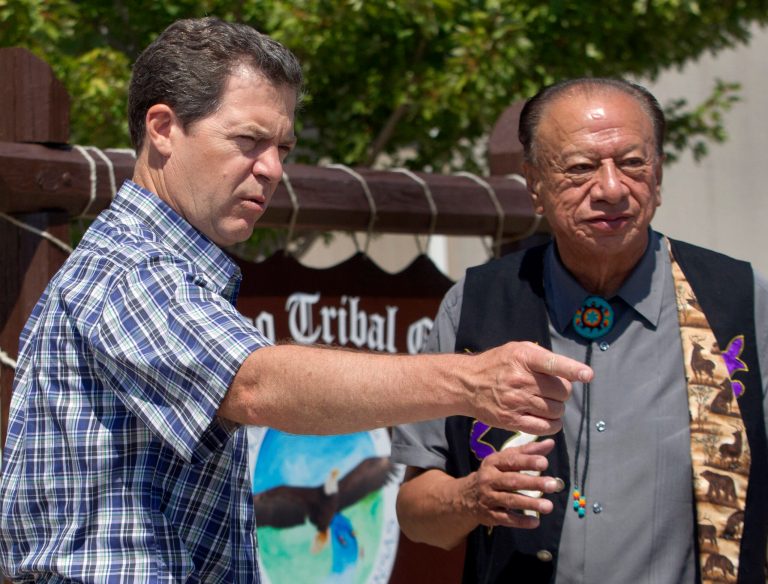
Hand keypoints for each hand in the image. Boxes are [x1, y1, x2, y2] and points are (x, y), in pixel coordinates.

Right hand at [463, 439, 561, 528]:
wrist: (466, 496)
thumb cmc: (493, 474)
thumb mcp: (505, 459)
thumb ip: (528, 451)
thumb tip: (550, 443)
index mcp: (493, 462)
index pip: (511, 460)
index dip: (527, 461)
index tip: (544, 463)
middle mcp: (489, 479)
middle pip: (512, 481)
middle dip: (533, 483)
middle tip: (552, 485)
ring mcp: (488, 497)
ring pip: (510, 500)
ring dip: (530, 503)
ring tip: (548, 506)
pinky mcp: (490, 514)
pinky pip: (506, 518)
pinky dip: (521, 521)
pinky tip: (535, 521)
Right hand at [469, 341, 591, 434]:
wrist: (467, 384)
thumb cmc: (497, 364)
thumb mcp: (517, 349)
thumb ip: (544, 357)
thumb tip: (574, 373)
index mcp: (523, 358)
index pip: (553, 363)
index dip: (573, 370)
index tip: (587, 375)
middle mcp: (520, 379)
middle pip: (561, 391)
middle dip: (563, 392)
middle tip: (552, 391)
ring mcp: (516, 401)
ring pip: (556, 411)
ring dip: (558, 409)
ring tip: (547, 403)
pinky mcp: (512, 420)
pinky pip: (545, 427)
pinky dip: (552, 424)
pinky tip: (547, 418)